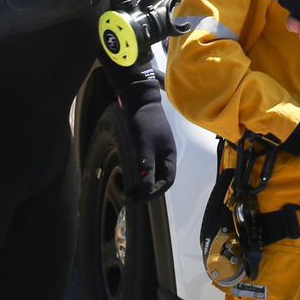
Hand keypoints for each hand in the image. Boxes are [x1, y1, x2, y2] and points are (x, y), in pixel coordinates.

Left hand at [113, 70, 175, 199]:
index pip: (168, 181)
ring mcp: (157, 150)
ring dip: (143, 184)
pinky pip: (147, 165)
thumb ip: (146, 166)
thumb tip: (146, 188)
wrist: (138, 100)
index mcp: (169, 155)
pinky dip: (140, 174)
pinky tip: (130, 178)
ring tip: (129, 193)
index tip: (140, 200)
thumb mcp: (144, 145)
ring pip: (153, 173)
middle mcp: (165, 154)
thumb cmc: (143, 122)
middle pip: (160, 179)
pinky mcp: (148, 146)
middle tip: (131, 200)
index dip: (155, 192)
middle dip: (147, 191)